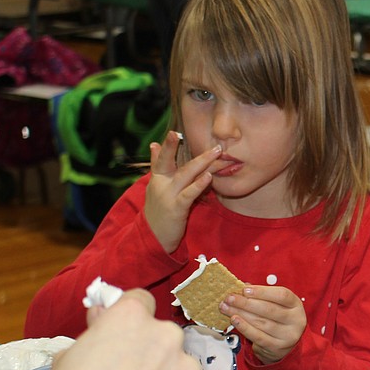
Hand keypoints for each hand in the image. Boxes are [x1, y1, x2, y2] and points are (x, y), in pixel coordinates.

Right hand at [31, 289, 212, 369]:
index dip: (130, 320)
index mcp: (130, 319)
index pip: (139, 302)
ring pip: (181, 369)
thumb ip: (96, 335)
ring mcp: (189, 368)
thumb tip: (104, 315)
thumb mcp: (67, 361)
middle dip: (151, 355)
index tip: (123, 340)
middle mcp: (166, 336)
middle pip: (164, 338)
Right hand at [144, 132, 218, 252]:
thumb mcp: (156, 187)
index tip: (174, 132)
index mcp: (157, 179)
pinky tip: (208, 177)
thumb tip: (154, 145)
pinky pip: (189, 194)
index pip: (161, 159)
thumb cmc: (159, 211)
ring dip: (201, 163)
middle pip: (170, 162)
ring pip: (185, 174)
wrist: (153, 238)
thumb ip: (157, 166)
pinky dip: (199, 185)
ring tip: (216, 153)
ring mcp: (168, 196)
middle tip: (186, 134)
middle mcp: (161, 185)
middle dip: (177, 147)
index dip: (167, 146)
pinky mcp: (176, 209)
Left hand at [220, 284, 305, 363]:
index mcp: (296, 305)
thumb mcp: (277, 305)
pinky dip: (244, 327)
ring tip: (226, 308)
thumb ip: (263, 296)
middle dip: (246, 303)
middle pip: (269, 309)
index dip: (262, 291)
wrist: (285, 346)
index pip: (282, 295)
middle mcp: (295, 320)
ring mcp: (287, 335)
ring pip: (261, 322)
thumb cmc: (278, 320)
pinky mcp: (276, 347)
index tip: (245, 289)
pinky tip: (234, 320)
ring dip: (241, 314)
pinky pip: (257, 336)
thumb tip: (243, 287)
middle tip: (230, 298)